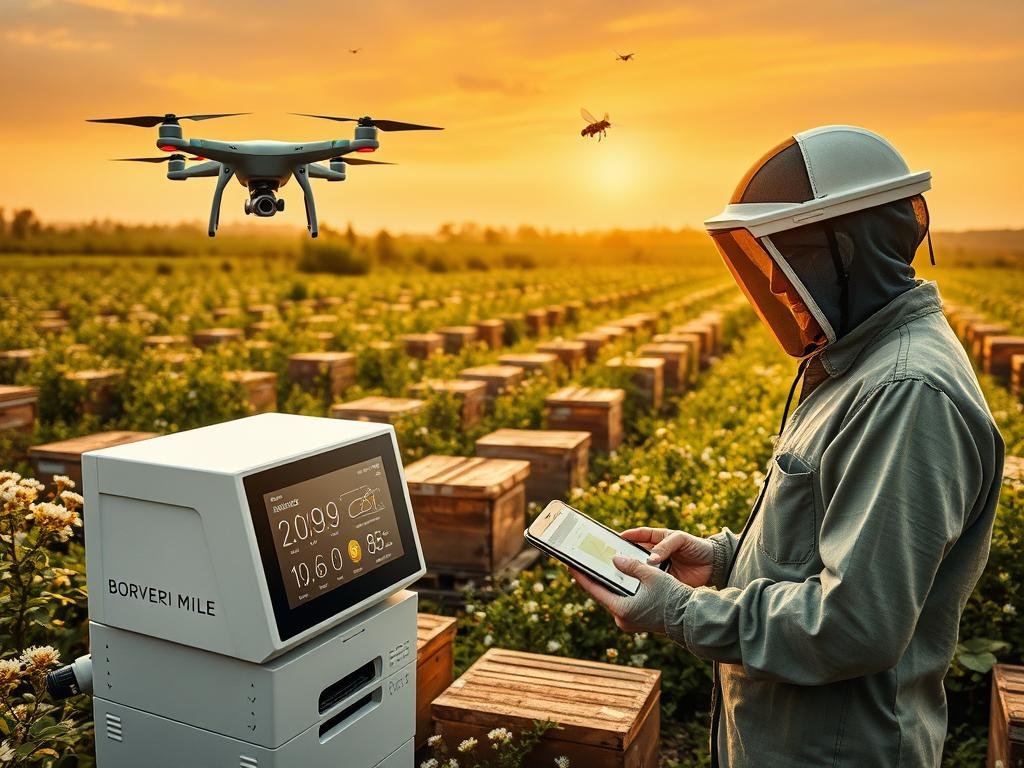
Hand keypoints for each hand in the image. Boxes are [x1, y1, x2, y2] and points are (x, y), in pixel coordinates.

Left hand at [569, 556, 690, 634]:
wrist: (691, 618)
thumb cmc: (673, 597)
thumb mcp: (652, 576)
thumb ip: (631, 566)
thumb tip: (615, 559)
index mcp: (622, 609)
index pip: (595, 590)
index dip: (581, 576)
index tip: (571, 565)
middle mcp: (622, 619)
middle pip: (602, 594)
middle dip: (594, 578)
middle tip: (583, 563)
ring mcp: (629, 622)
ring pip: (612, 598)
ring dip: (607, 584)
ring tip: (598, 568)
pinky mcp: (636, 621)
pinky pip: (622, 602)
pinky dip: (618, 590)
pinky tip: (617, 578)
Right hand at [621, 527, 713, 587]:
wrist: (714, 566)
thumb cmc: (697, 546)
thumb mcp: (681, 540)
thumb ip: (665, 547)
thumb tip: (650, 560)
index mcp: (658, 539)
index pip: (639, 535)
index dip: (627, 536)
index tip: (614, 538)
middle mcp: (655, 553)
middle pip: (636, 554)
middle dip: (624, 556)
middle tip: (612, 559)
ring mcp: (659, 568)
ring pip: (641, 570)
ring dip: (632, 572)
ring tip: (619, 575)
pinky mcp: (664, 582)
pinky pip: (651, 583)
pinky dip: (643, 585)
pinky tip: (635, 587)